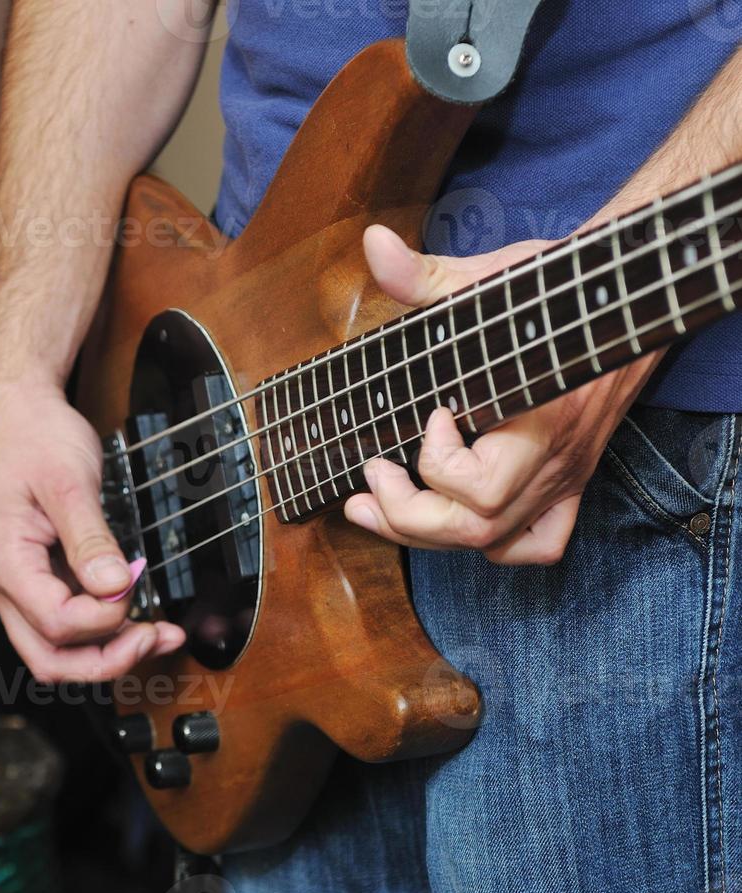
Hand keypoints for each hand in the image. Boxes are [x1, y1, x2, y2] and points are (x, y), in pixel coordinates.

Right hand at [0, 379, 185, 682]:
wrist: (10, 407)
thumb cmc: (31, 436)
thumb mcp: (68, 482)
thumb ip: (90, 539)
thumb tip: (115, 588)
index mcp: (5, 561)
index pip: (57, 622)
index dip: (105, 619)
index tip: (136, 584)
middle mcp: (4, 582)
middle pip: (49, 658)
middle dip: (106, 661)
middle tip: (154, 638)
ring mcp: (18, 582)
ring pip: (56, 647)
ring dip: (107, 651)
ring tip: (158, 635)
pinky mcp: (36, 574)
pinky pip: (64, 620)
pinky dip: (101, 627)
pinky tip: (136, 615)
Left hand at [342, 225, 660, 564]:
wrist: (624, 294)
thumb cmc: (554, 289)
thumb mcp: (484, 279)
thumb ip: (423, 275)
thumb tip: (373, 245)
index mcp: (540, 418)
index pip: (477, 489)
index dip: (433, 462)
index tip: (430, 413)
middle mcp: (555, 461)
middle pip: (474, 529)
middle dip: (404, 514)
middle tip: (370, 474)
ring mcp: (564, 477)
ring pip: (494, 543)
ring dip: (425, 536)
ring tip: (377, 505)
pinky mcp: (570, 481)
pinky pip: (539, 543)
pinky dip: (494, 546)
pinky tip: (458, 523)